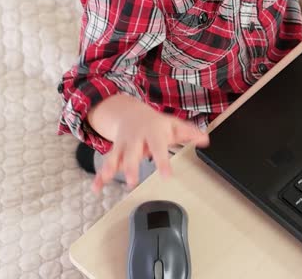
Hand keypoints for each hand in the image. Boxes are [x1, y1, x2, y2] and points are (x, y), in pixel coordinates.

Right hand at [89, 95, 209, 192]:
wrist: (131, 113)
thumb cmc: (156, 123)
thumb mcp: (174, 125)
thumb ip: (189, 133)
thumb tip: (205, 139)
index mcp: (152, 132)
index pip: (158, 147)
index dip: (162, 161)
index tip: (167, 175)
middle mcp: (135, 139)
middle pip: (132, 153)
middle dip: (130, 167)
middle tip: (132, 181)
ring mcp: (123, 145)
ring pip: (115, 157)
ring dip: (110, 169)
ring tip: (106, 180)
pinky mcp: (114, 152)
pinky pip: (106, 164)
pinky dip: (100, 176)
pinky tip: (96, 188)